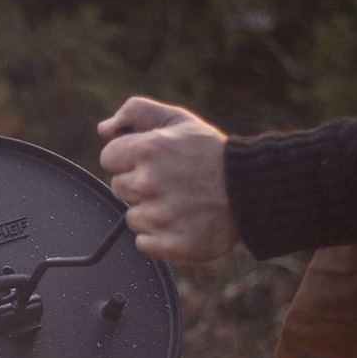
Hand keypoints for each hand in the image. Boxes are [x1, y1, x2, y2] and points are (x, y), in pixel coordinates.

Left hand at [98, 96, 239, 263]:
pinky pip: (143, 243)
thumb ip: (137, 113)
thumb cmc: (211, 154)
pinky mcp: (169, 244)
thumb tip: (104, 129)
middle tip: (170, 182)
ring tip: (179, 203)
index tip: (150, 162)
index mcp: (148, 149)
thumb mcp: (178, 120)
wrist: (252, 190)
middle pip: (118, 188)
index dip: (128, 159)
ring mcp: (159, 216)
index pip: (109, 157)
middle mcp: (149, 183)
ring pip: (132, 217)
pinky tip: (181, 223)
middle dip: (139, 185)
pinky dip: (159, 238)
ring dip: (150, 212)